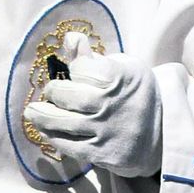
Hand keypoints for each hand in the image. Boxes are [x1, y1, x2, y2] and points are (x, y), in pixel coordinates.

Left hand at [27, 32, 162, 178]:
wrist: (162, 133)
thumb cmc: (135, 95)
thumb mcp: (123, 68)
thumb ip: (93, 56)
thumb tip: (69, 39)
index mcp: (118, 77)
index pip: (82, 69)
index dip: (73, 69)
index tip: (71, 72)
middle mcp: (111, 104)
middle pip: (70, 96)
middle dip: (54, 92)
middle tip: (50, 92)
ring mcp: (105, 131)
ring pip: (65, 123)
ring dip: (43, 117)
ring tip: (32, 112)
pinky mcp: (101, 153)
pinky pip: (69, 146)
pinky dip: (53, 137)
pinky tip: (46, 131)